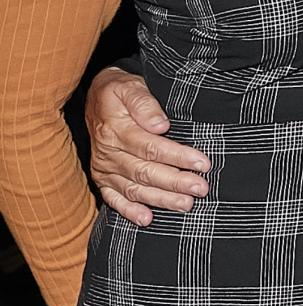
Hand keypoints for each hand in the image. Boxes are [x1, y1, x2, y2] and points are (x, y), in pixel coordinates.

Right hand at [86, 66, 210, 225]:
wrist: (97, 96)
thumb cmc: (120, 89)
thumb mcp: (130, 86)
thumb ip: (144, 103)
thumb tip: (161, 125)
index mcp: (116, 130)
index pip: (151, 147)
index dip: (178, 156)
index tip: (202, 163)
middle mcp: (108, 152)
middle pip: (145, 171)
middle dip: (175, 182)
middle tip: (201, 188)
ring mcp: (104, 168)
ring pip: (134, 188)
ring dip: (161, 199)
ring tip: (186, 204)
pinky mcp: (102, 179)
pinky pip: (114, 199)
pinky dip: (129, 211)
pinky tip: (147, 219)